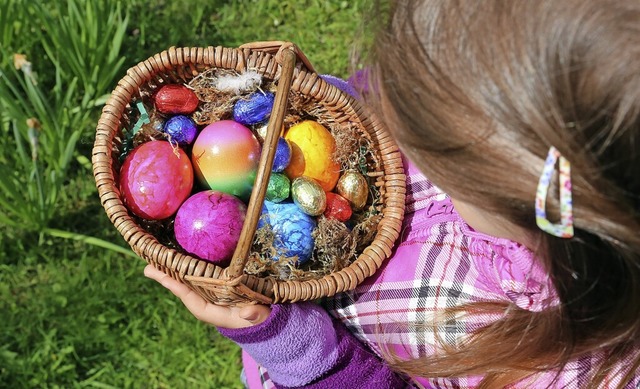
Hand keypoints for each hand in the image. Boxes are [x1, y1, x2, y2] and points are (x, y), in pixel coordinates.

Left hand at [143, 265, 271, 328]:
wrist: (266, 319)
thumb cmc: (262, 318)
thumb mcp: (261, 317)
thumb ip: (256, 315)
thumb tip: (248, 312)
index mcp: (213, 312)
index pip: (191, 298)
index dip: (175, 287)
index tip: (160, 277)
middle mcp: (208, 302)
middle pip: (184, 288)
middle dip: (167, 277)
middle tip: (147, 266)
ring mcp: (211, 294)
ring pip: (189, 281)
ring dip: (174, 270)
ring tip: (156, 259)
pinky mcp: (217, 286)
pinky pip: (200, 276)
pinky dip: (189, 267)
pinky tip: (180, 256)